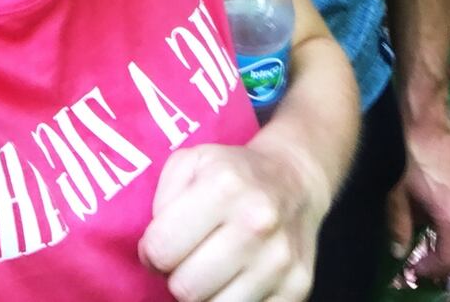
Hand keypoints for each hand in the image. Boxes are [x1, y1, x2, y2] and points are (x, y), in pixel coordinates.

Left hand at [139, 137, 328, 300]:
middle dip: (178, 275)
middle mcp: (257, 222)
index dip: (153, 251)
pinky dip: (232, 301)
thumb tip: (152, 254)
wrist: (293, 180)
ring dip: (205, 293)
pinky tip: (236, 278)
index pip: (161, 249)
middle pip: (186, 288)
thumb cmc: (231, 174)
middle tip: (189, 257)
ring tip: (212, 267)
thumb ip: (160, 201)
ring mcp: (280, 260)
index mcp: (225, 185)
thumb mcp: (190, 163)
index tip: (164, 243)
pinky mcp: (297, 289)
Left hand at [387, 114, 449, 279]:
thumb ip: (399, 223)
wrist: (423, 113)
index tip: (416, 271)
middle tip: (422, 263)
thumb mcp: (396, 190)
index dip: (434, 268)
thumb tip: (399, 251)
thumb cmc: (408, 151)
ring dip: (446, 239)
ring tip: (421, 240)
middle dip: (445, 259)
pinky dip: (446, 221)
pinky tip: (423, 213)